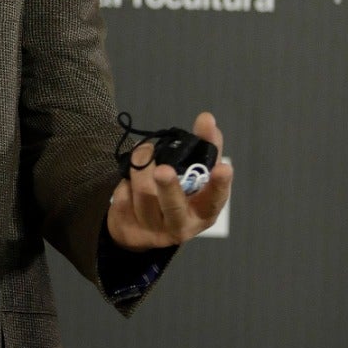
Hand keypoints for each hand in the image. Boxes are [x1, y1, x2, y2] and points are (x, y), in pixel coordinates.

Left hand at [106, 111, 231, 248]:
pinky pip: (123, 196)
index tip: (224, 168)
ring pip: (143, 195)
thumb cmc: (178, 197)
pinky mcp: (129, 228)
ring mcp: (153, 229)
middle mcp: (180, 225)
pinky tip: (129, 180)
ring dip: (140, 168)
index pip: (214, 200)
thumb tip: (207, 118)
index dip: (219, 185)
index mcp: (203, 212)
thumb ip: (204, 148)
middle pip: (173, 206)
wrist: (141, 230)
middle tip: (163, 170)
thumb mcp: (194, 176)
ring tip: (143, 152)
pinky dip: (125, 181)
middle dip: (168, 187)